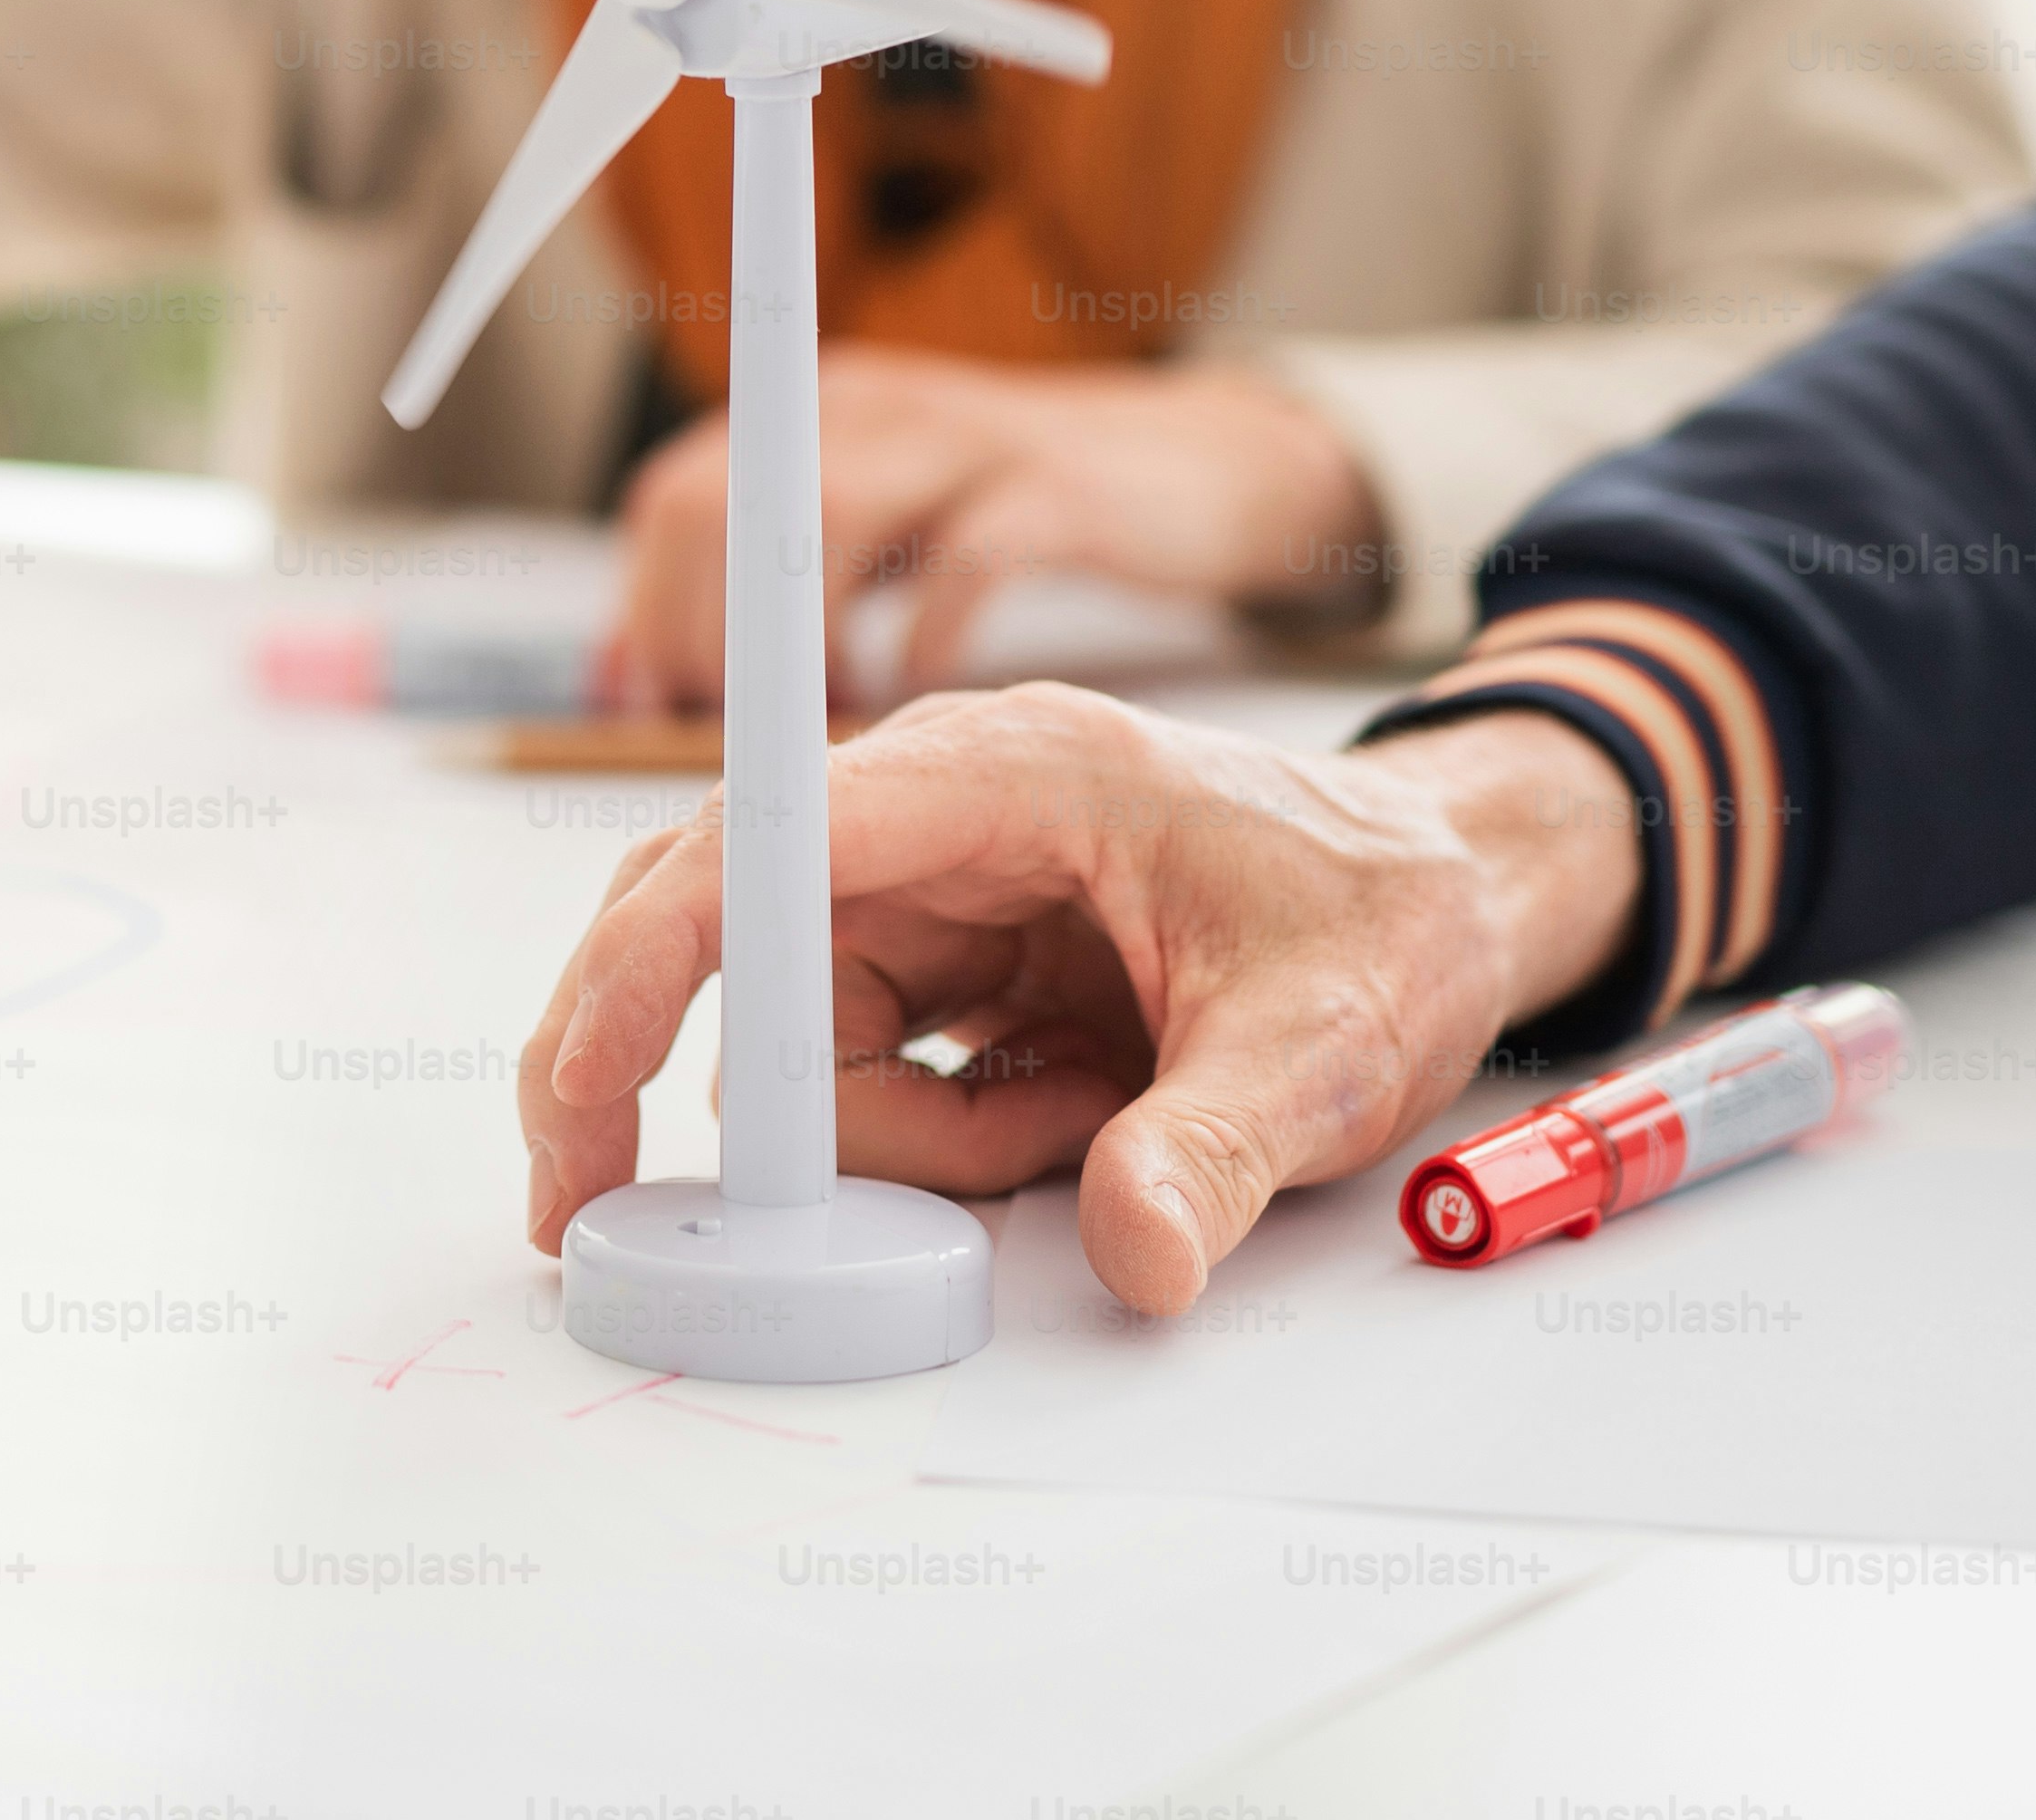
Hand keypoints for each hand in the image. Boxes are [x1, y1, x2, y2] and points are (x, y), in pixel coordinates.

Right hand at [513, 688, 1641, 1314]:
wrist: (1453, 891)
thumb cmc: (1388, 914)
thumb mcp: (1328, 1044)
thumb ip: (1220, 1148)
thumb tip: (1141, 1258)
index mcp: (1004, 776)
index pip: (762, 848)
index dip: (645, 960)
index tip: (582, 1087)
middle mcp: (938, 812)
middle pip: (714, 924)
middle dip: (643, 1055)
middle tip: (584, 1197)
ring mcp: (936, 886)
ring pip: (795, 1027)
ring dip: (884, 1134)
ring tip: (1064, 1131)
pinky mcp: (950, 957)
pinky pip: (866, 1068)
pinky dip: (927, 1137)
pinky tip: (1058, 1123)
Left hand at [616, 346, 1383, 712]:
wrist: (1211, 464)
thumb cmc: (1021, 513)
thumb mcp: (880, 538)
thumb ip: (768, 593)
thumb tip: (629, 674)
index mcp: (812, 420)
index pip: (676, 502)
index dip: (646, 617)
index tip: (647, 720)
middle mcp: (871, 410)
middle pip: (723, 505)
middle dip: (705, 639)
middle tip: (734, 744)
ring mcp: (964, 439)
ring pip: (823, 519)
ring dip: (801, 645)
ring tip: (821, 737)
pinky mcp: (1059, 488)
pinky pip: (966, 556)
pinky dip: (926, 641)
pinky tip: (923, 697)